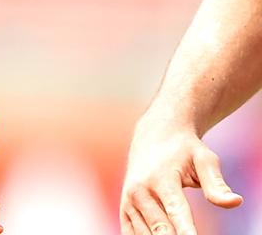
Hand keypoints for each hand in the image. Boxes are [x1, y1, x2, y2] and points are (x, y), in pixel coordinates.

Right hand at [120, 116, 241, 234]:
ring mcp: (129, 200)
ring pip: (144, 234)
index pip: (176, 211)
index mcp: (161, 179)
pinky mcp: (124, 208)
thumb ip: (216, 184)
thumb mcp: (204, 159)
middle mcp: (140, 191)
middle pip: (160, 228)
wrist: (153, 135)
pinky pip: (130, 233)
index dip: (186, 231)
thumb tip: (235, 202)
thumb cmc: (184, 150)